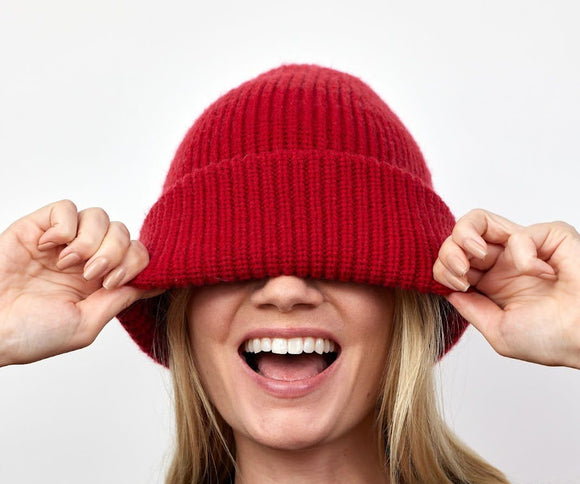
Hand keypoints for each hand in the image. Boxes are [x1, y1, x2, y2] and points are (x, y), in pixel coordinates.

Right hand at [0, 200, 155, 365]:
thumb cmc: (30, 335)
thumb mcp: (85, 325)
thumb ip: (119, 300)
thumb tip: (153, 282)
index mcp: (101, 282)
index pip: (138, 255)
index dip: (135, 263)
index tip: (112, 282)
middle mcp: (87, 259)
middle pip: (124, 233)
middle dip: (114, 253)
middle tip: (91, 274)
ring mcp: (64, 242)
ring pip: (100, 217)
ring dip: (90, 240)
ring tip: (68, 263)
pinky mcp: (40, 227)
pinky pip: (67, 208)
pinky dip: (64, 227)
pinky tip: (49, 247)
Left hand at [433, 208, 579, 368]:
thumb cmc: (552, 339)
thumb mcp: (498, 331)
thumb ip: (470, 308)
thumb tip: (448, 291)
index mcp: (491, 284)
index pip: (452, 262)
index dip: (443, 268)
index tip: (457, 285)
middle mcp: (502, 263)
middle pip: (458, 239)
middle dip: (448, 252)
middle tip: (461, 271)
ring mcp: (523, 248)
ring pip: (478, 221)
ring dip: (465, 236)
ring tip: (477, 256)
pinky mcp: (548, 237)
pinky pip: (520, 232)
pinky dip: (523, 253)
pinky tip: (542, 274)